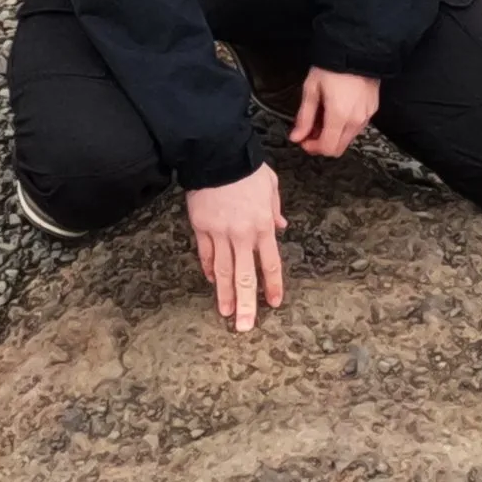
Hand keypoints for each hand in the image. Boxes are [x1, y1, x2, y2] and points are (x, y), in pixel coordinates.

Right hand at [186, 165, 287, 332]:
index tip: (273, 304)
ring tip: (226, 314)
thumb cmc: (247, 168)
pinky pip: (205, 254)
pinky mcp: (201, 227)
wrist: (217, 154)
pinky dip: (207, 269)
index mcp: (263, 225)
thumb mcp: (270, 186)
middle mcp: (242, 234)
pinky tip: (210, 282)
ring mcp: (220, 233)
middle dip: (247, 304)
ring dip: (224, 295)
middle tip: (245, 327)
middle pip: (245, 276)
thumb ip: (275, 209)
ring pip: (222, 271)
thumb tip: (280, 226)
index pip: (270, 263)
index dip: (273, 286)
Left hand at [291, 66, 379, 159]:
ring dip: (334, 135)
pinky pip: (357, 127)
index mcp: (339, 116)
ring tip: (323, 117)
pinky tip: (337, 111)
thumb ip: (304, 117)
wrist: (357, 49)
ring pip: (348, 138)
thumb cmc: (332, 66)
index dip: (312, 148)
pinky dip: (345, 126)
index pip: (327, 148)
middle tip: (310, 130)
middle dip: (322, 144)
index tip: (303, 139)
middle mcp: (356, 120)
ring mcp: (366, 116)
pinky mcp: (372, 109)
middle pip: (339, 148)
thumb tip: (296, 136)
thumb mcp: (312, 88)